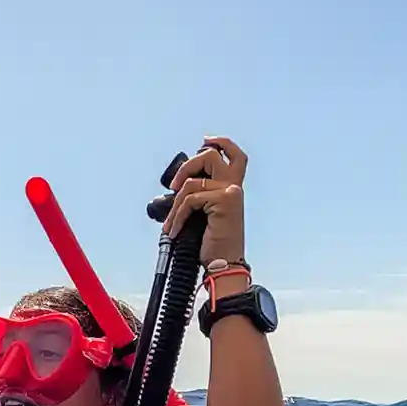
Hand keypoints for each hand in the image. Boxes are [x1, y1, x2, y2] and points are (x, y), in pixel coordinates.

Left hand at [162, 136, 247, 268]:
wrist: (223, 265)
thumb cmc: (213, 244)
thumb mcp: (205, 213)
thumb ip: (200, 194)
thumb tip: (178, 184)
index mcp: (233, 188)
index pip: (235, 155)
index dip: (221, 143)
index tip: (205, 140)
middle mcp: (235, 187)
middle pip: (209, 156)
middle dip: (186, 167)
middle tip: (174, 186)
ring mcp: (231, 192)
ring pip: (192, 182)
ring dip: (175, 205)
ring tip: (171, 223)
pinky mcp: (223, 201)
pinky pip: (190, 200)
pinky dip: (177, 215)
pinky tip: (174, 229)